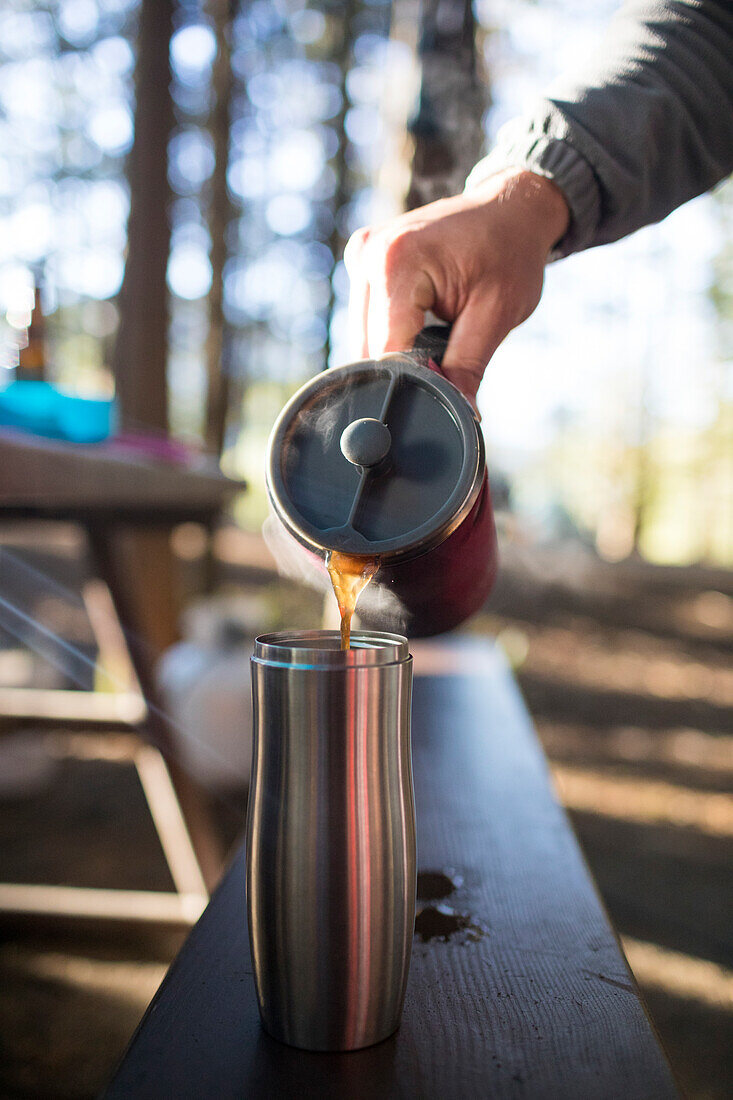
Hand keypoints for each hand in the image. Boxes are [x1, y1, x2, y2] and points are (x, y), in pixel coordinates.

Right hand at [344, 169, 568, 405]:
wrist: (510, 206)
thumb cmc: (510, 252)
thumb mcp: (496, 314)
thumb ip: (468, 367)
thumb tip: (461, 414)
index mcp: (398, 263)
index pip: (387, 350)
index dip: (412, 381)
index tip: (441, 395)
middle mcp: (369, 255)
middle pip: (369, 347)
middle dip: (405, 369)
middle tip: (447, 371)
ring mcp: (361, 255)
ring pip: (364, 337)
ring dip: (397, 351)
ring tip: (439, 337)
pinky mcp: (363, 260)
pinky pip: (367, 317)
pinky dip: (393, 333)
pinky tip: (422, 324)